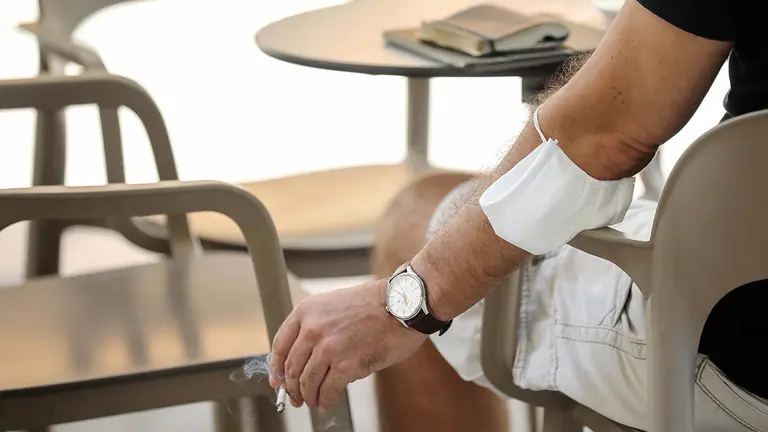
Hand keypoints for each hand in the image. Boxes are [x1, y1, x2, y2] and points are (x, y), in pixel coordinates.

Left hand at [269, 279, 427, 410]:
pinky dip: (325, 401)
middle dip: (292, 388)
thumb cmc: (376, 304)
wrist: (403, 305)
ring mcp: (328, 347)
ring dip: (309, 397)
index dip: (276, 369)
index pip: (279, 346)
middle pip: (291, 368)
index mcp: (307, 311)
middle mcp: (313, 329)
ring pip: (307, 383)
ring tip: (315, 401)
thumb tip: (306, 358)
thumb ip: (316, 327)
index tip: (277, 380)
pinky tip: (328, 402)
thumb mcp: (335, 305)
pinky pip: (327, 391)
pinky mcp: (346, 365)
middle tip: (297, 397)